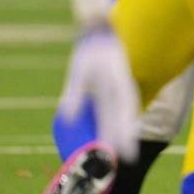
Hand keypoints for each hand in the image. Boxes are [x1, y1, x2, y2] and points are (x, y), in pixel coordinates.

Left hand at [59, 24, 139, 160]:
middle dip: (125, 138)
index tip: (126, 150)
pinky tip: (116, 131)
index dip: (125, 133)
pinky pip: (121, 109)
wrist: (101, 34)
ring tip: (122, 150)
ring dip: (123, 132)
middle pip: (126, 118)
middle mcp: (123, 90)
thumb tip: (66, 117)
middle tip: (127, 159)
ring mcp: (121, 89)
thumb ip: (75, 94)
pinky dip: (121, 122)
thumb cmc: (91, 52)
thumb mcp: (80, 71)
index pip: (124, 113)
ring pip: (124, 114)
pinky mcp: (117, 89)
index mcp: (119, 85)